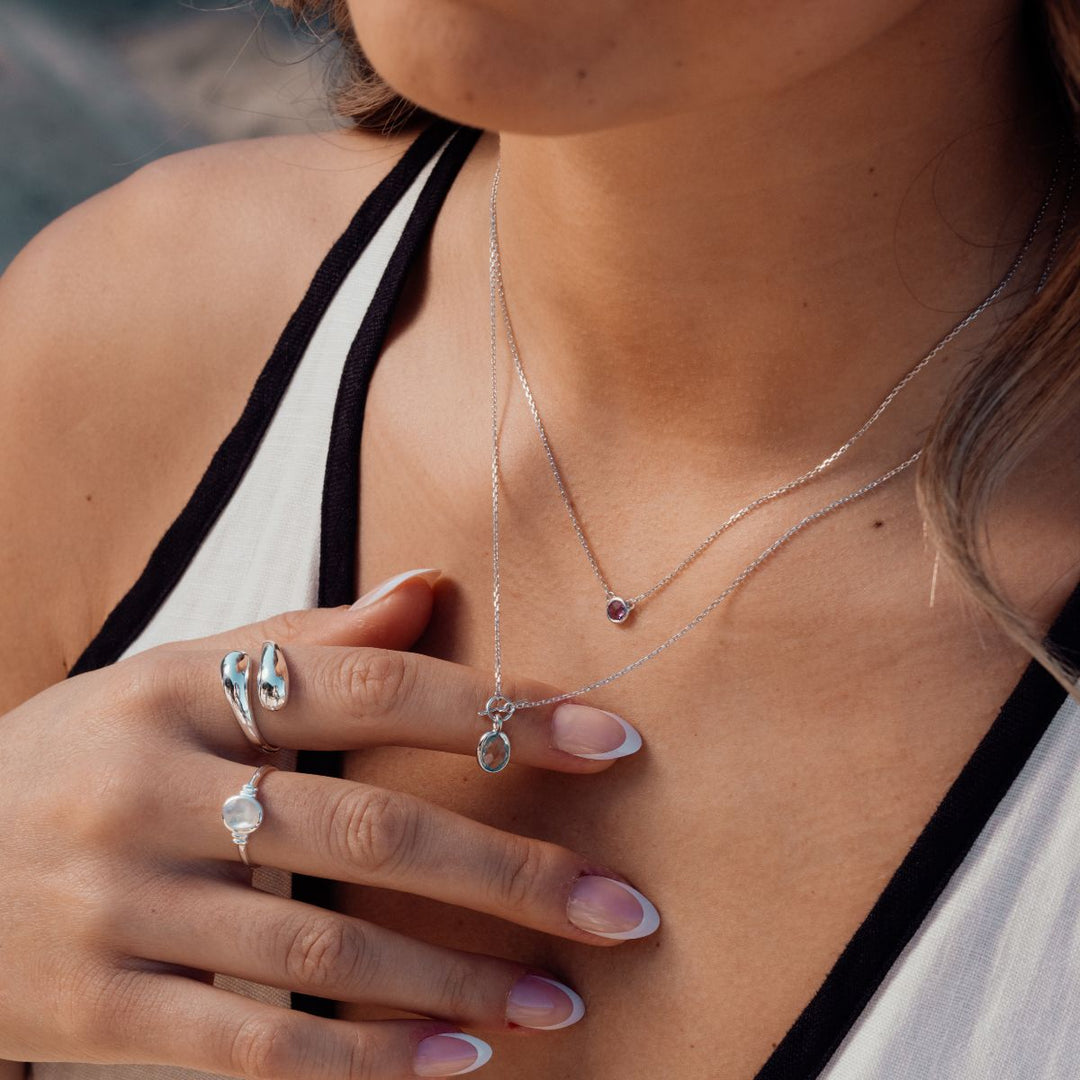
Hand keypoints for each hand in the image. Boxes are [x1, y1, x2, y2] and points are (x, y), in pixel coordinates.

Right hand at [0, 569, 653, 1078]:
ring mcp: (117, 903)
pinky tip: (457, 1061)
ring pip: (322, 951)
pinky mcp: (95, 1008)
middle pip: (367, 830)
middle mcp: (149, 787)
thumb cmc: (79, 755)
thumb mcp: (168, 675)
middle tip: (622, 906)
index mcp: (179, 687)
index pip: (371, 687)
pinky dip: (364, 1060)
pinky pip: (251, 1045)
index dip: (498, 711)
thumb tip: (427, 587)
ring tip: (564, 1000)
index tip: (606, 739)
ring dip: (459, 979)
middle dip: (511, 873)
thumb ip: (301, 638)